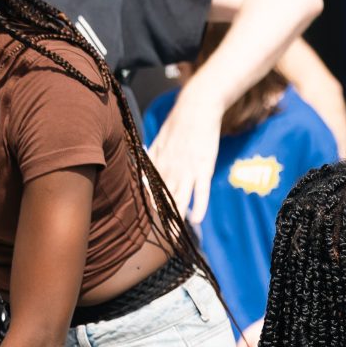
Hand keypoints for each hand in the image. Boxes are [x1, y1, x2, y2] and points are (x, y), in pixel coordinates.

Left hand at [146, 88, 224, 224]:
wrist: (197, 108)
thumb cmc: (178, 123)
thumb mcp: (159, 140)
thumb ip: (151, 155)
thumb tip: (142, 164)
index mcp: (158, 164)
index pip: (150, 191)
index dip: (149, 208)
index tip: (146, 223)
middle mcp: (170, 170)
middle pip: (163, 200)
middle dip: (162, 220)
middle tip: (160, 238)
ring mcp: (187, 170)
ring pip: (180, 199)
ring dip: (177, 219)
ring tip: (175, 236)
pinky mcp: (203, 167)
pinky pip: (201, 192)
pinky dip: (199, 206)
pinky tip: (195, 220)